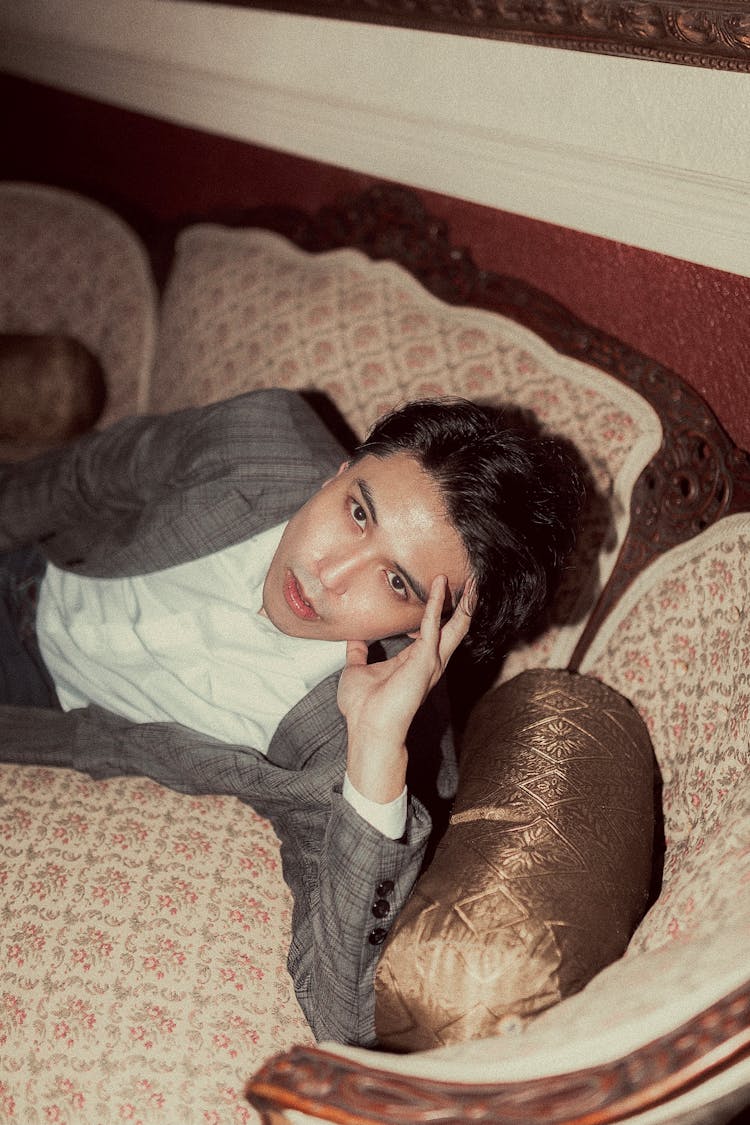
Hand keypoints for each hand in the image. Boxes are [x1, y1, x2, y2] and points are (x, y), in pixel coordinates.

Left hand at [337, 575, 473, 803]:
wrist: (367, 728)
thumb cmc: (362, 707)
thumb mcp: (357, 670)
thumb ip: (358, 653)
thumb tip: (354, 640)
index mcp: (413, 661)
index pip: (433, 631)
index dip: (438, 610)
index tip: (441, 588)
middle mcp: (427, 661)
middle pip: (453, 628)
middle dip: (464, 604)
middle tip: (472, 581)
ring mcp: (429, 662)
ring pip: (454, 627)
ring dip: (461, 602)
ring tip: (471, 581)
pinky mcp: (424, 661)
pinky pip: (431, 627)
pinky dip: (434, 605)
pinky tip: (437, 587)